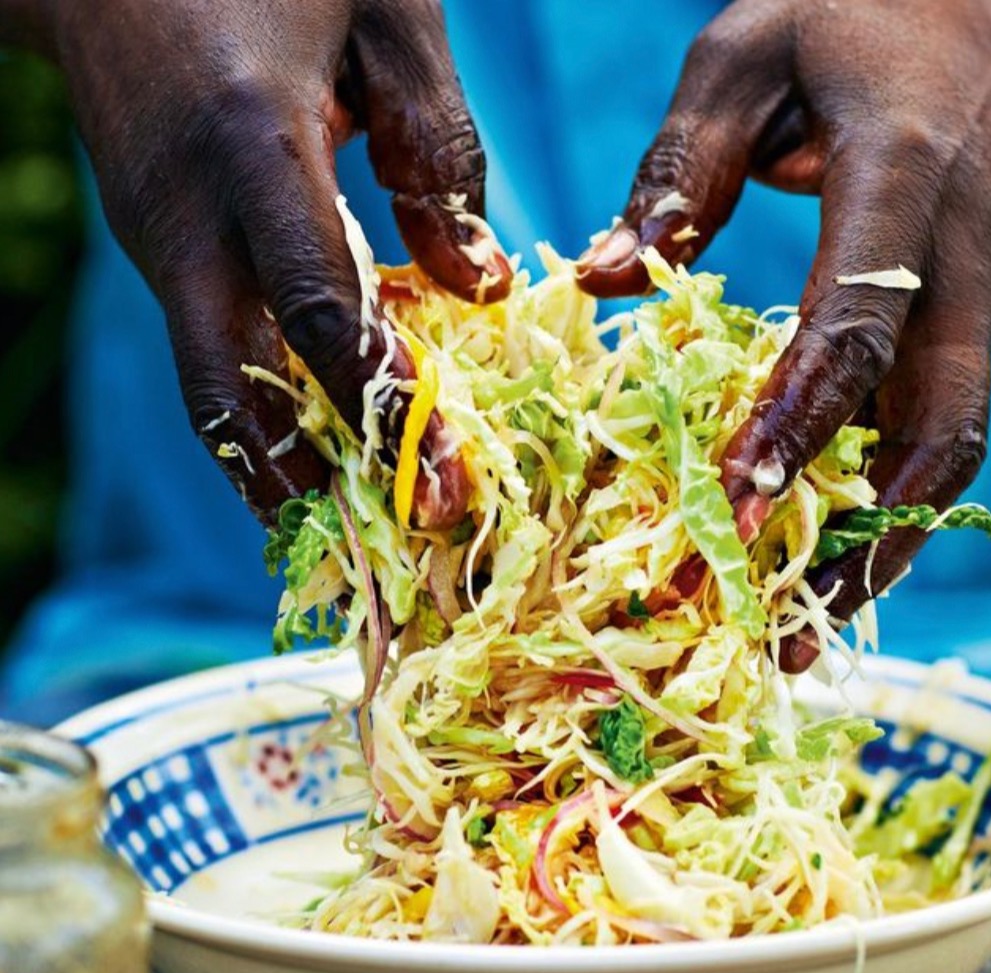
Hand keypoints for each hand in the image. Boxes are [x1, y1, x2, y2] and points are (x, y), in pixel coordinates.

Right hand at [43, 0, 509, 526]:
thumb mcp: (384, 12)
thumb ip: (439, 148)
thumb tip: (478, 288)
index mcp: (250, 146)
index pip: (320, 312)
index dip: (384, 404)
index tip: (444, 480)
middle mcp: (183, 217)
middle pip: (231, 390)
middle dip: (310, 479)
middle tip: (388, 542)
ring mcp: (153, 240)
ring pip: (210, 387)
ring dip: (275, 469)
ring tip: (348, 528)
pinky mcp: (153, 248)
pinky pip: (208, 350)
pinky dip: (259, 414)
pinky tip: (313, 449)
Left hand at [576, 0, 990, 668]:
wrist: (987, 6)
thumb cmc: (855, 17)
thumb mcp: (748, 53)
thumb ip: (677, 166)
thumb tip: (604, 278)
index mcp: (901, 184)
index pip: (858, 328)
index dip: (801, 425)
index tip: (739, 509)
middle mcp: (958, 264)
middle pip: (938, 426)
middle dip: (864, 534)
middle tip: (787, 623)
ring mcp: (975, 301)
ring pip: (948, 448)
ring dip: (885, 546)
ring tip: (807, 626)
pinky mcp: (963, 322)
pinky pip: (934, 428)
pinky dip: (886, 502)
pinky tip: (830, 556)